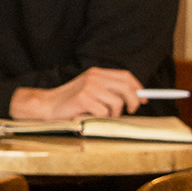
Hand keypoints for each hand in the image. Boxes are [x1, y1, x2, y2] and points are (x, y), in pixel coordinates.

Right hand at [9, 66, 140, 120]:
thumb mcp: (90, 88)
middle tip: (131, 110)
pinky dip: (101, 117)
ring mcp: (88, 88)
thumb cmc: (71, 100)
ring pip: (117, 103)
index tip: (144, 98)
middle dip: (133, 102)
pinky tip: (91, 116)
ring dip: (114, 113)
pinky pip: (104, 112)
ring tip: (104, 115)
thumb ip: (108, 88)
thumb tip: (136, 97)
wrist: (47, 105)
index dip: (138, 87)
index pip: (125, 76)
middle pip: (126, 88)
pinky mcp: (83, 99)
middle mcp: (94, 77)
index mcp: (96, 73)